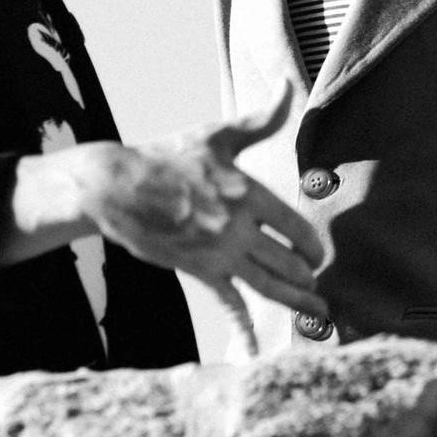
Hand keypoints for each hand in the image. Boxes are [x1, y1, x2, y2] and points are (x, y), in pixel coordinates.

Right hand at [69, 85, 327, 357]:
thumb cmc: (169, 156)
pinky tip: (256, 351)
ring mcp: (217, 252)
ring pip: (268, 285)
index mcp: (247, 192)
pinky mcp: (198, 270)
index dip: (312, 244)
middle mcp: (237, 226)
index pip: (293, 226)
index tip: (317, 254)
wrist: (117, 186)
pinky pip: (229, 304)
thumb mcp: (217, 134)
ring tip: (319, 313)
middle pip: (287, 261)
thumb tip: (287, 86)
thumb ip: (261, 118)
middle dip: (308, 277)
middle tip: (318, 286)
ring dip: (296, 301)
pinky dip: (244, 330)